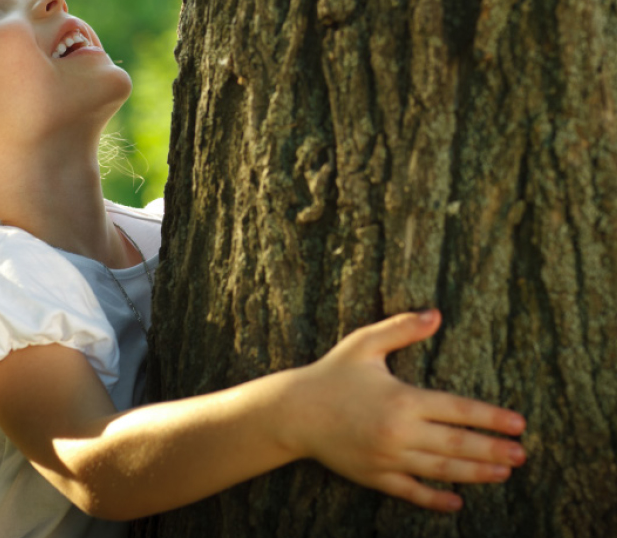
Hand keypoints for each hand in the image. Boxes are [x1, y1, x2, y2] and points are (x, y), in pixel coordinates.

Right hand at [296, 309, 526, 511]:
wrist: (293, 412)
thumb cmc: (330, 374)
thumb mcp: (364, 344)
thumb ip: (401, 328)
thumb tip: (436, 313)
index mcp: (402, 399)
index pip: (458, 409)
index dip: (491, 417)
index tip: (518, 423)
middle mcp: (399, 432)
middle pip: (458, 444)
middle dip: (494, 450)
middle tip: (522, 455)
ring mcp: (387, 458)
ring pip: (442, 470)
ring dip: (476, 473)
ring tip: (503, 474)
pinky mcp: (374, 476)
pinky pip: (411, 492)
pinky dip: (436, 500)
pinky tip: (457, 502)